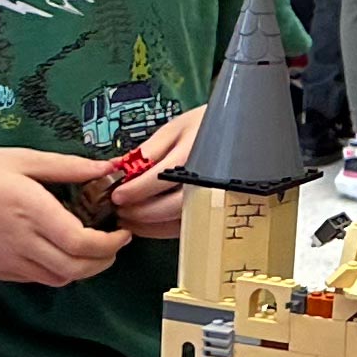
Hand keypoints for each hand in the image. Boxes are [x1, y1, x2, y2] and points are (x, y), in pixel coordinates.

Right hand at [0, 151, 131, 285]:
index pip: (82, 243)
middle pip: (75, 269)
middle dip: (104, 262)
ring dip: (81, 269)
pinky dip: (56, 271)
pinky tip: (57, 251)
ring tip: (89, 249)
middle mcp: (21, 241)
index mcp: (31, 211)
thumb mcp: (24, 159)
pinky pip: (36, 278)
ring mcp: (7, 261)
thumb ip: (68, 167)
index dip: (110, 244)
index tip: (122, 232)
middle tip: (114, 245)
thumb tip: (106, 168)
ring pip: (57, 279)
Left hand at [99, 107, 209, 238]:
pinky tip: (146, 225)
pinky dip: (162, 230)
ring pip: (180, 220)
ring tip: (129, 219)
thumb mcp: (175, 128)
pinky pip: (187, 226)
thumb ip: (149, 150)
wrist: (239, 131)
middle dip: (141, 211)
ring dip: (149, 225)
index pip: (163, 177)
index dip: (137, 190)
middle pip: (173, 205)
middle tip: (120, 210)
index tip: (118, 195)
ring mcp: (214, 196)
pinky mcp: (212, 208)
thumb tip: (121, 170)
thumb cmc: (205, 126)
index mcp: (196, 153)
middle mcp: (208, 178)